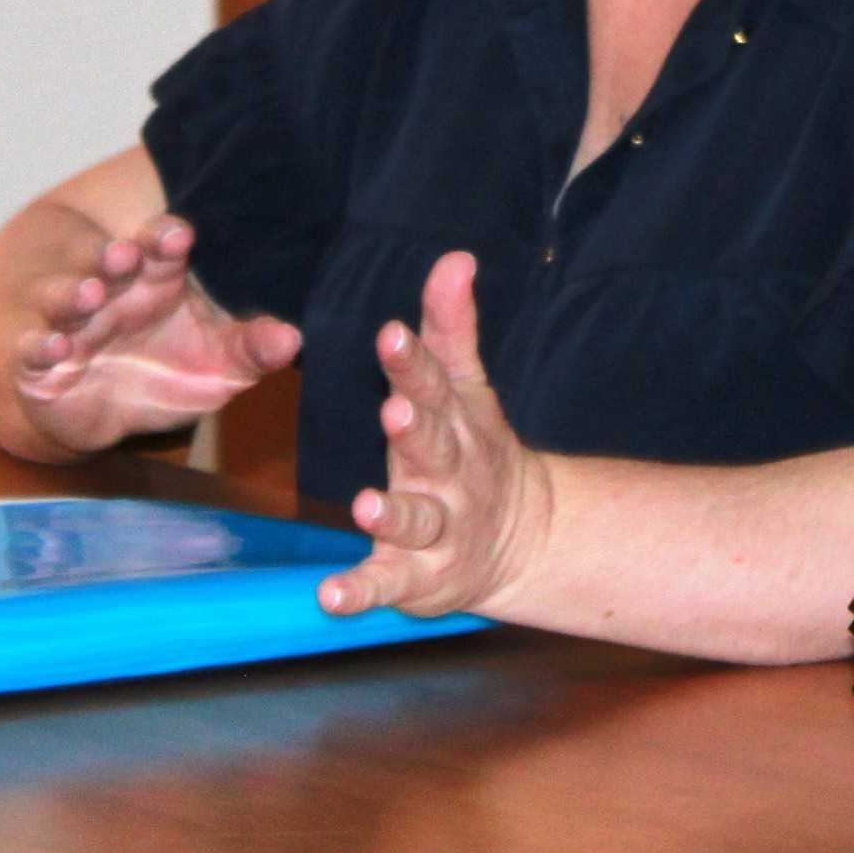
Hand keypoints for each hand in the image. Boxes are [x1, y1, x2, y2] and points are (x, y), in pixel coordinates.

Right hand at [6, 211, 297, 452]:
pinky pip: (33, 351)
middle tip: (126, 253)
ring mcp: (72, 325)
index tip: (181, 236)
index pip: (161, 246)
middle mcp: (112, 292)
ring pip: (66, 298)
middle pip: (110, 263)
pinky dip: (39, 347)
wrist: (106, 413)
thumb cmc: (170, 371)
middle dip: (116, 256)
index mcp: (156, 278)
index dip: (167, 237)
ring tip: (90, 294)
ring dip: (74, 294)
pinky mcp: (39, 364)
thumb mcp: (221, 364)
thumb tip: (292, 340)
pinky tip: (53, 346)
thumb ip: (252, 348)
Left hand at [320, 250, 553, 618]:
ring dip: (395, 513)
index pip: (436, 386)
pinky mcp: (418, 578)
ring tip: (368, 504)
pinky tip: (329, 595)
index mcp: (456, 422)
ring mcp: (439, 528)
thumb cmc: (475, 450)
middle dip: (414, 431)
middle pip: (433, 449)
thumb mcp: (467, 390)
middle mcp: (452, 474)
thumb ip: (452, 327)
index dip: (415, 362)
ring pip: (417, 520)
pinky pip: (388, 584)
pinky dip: (361, 592)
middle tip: (394, 412)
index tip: (393, 336)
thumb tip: (456, 257)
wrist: (523, 538)